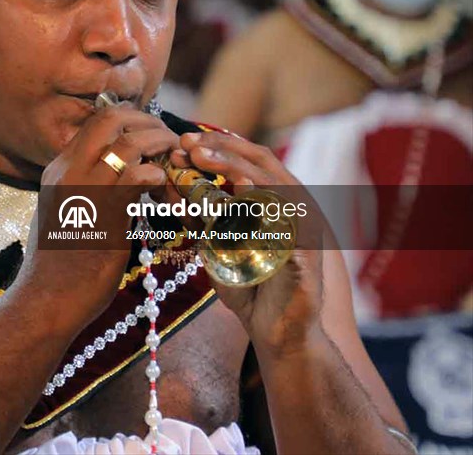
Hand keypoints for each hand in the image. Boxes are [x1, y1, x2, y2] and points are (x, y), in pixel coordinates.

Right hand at [10, 103, 179, 332]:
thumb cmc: (57, 265)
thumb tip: (115, 180)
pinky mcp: (106, 212)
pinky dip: (161, 177)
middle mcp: (69, 171)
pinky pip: (141, 176)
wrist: (46, 299)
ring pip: (131, 143)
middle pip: (112, 119)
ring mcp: (86, 189)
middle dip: (147, 122)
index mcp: (57, 169)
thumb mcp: (63, 214)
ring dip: (162, 146)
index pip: (95, 122)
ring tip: (176, 162)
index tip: (150, 132)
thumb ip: (83, 190)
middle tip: (168, 139)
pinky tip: (166, 193)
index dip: (129, 119)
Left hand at [174, 131, 325, 355]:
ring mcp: (304, 229)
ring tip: (201, 159)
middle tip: (187, 143)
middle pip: (263, 163)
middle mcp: (295, 208)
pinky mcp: (306, 255)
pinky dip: (259, 207)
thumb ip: (199, 218)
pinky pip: (282, 224)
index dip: (219, 146)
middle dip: (223, 149)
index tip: (183, 141)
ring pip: (273, 185)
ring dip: (234, 168)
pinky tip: (236, 194)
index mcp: (277, 202)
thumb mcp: (215, 247)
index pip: (251, 160)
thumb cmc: (249, 287)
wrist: (278, 334)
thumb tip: (169, 185)